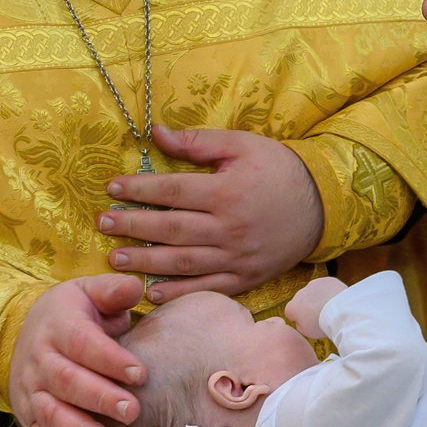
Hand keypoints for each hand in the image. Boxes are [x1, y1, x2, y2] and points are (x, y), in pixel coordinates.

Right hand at [7, 274, 146, 426]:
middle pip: (67, 381)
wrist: (27, 330)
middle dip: (100, 398)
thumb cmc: (72, 314)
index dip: (109, 359)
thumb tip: (136, 287)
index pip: (82, 343)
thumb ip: (113, 291)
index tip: (139, 372)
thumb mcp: (89, 292)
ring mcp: (32, 390)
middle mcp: (39, 360)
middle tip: (133, 411)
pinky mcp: (28, 415)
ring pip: (51, 414)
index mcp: (58, 326)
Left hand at [99, 125, 324, 300]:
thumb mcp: (242, 145)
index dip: (139, 190)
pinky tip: (151, 293)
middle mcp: (229, 228)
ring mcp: (237, 257)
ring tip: (115, 259)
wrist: (323, 205)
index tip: (112, 188)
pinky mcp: (245, 278)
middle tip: (103, 224)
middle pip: (171, 229)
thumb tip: (156, 132)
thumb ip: (198, 142)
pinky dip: (178, 294)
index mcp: (226, 192)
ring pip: (183, 262)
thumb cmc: (278, 170)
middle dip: (133, 226)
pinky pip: (207, 289)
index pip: (172, 191)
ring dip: (145, 262)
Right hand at [283, 276, 346, 340]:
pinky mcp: (326, 280)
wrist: (340, 311)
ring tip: (330, 309)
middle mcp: (299, 293)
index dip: (299, 318)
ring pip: (313, 292)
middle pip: (302, 300)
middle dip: (308, 307)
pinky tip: (336, 300)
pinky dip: (329, 292)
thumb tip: (300, 320)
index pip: (290, 313)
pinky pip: (326, 286)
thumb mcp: (306, 332)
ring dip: (318, 298)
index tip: (308, 323)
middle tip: (320, 316)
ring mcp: (313, 284)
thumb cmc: (322, 324)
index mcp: (292, 307)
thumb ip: (300, 325)